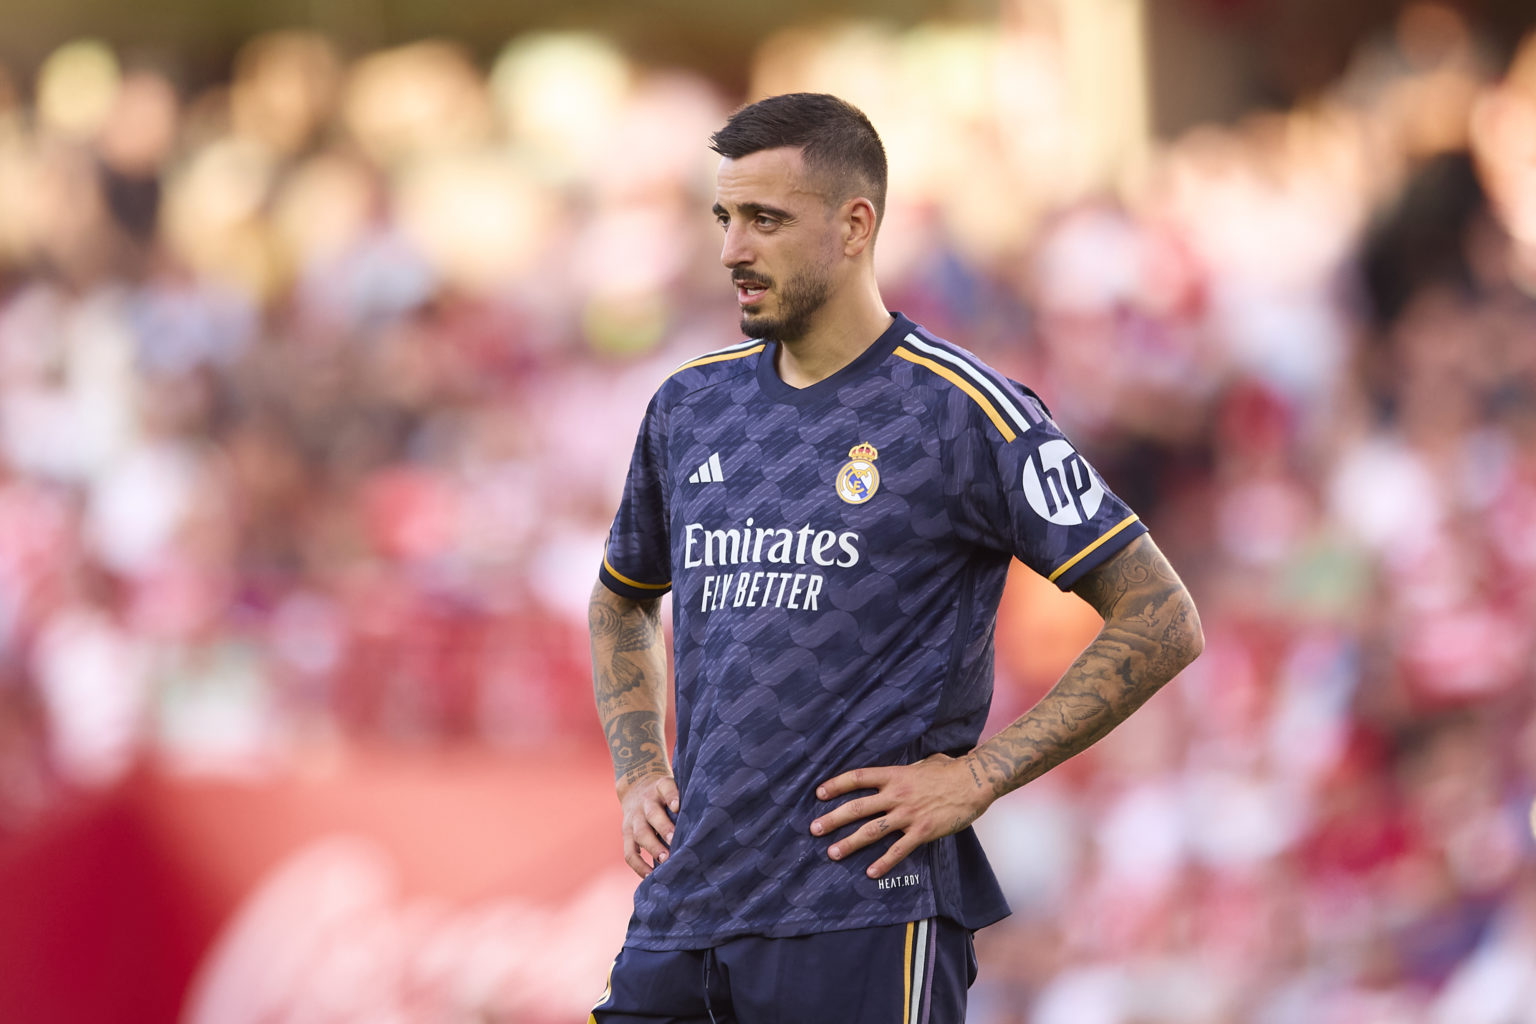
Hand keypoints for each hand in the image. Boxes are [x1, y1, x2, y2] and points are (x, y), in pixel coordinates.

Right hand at [617, 770, 679, 877]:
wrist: (636, 788)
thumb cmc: (666, 794)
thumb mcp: (674, 787)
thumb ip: (688, 799)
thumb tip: (712, 819)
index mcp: (660, 787)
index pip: (666, 788)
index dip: (672, 797)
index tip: (678, 807)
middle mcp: (646, 803)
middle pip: (652, 814)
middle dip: (663, 828)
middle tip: (675, 842)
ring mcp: (634, 819)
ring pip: (640, 834)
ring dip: (653, 848)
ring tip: (666, 861)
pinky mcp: (627, 834)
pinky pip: (630, 852)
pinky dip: (639, 866)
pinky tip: (651, 876)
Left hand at [809, 753, 992, 878]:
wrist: (975, 782)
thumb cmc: (950, 769)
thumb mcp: (923, 762)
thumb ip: (907, 769)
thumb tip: (902, 770)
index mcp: (894, 775)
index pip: (858, 778)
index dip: (836, 785)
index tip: (819, 793)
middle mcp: (896, 795)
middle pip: (857, 808)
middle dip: (833, 819)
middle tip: (814, 829)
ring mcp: (908, 814)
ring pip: (872, 831)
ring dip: (850, 843)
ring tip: (832, 853)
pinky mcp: (922, 832)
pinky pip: (898, 850)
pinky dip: (884, 863)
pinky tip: (870, 873)